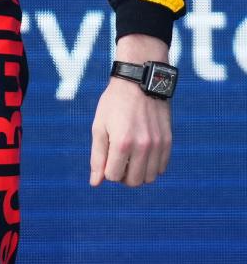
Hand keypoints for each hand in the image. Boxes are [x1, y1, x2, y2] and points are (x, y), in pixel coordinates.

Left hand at [89, 33, 171, 186]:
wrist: (139, 80)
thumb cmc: (114, 103)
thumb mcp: (99, 126)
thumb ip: (97, 157)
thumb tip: (95, 184)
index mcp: (122, 142)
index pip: (113, 176)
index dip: (106, 170)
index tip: (106, 155)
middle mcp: (143, 146)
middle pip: (133, 182)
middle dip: (122, 175)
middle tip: (118, 159)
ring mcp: (158, 145)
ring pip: (149, 178)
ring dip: (138, 173)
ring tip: (130, 156)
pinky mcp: (168, 142)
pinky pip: (161, 168)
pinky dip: (151, 166)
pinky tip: (143, 152)